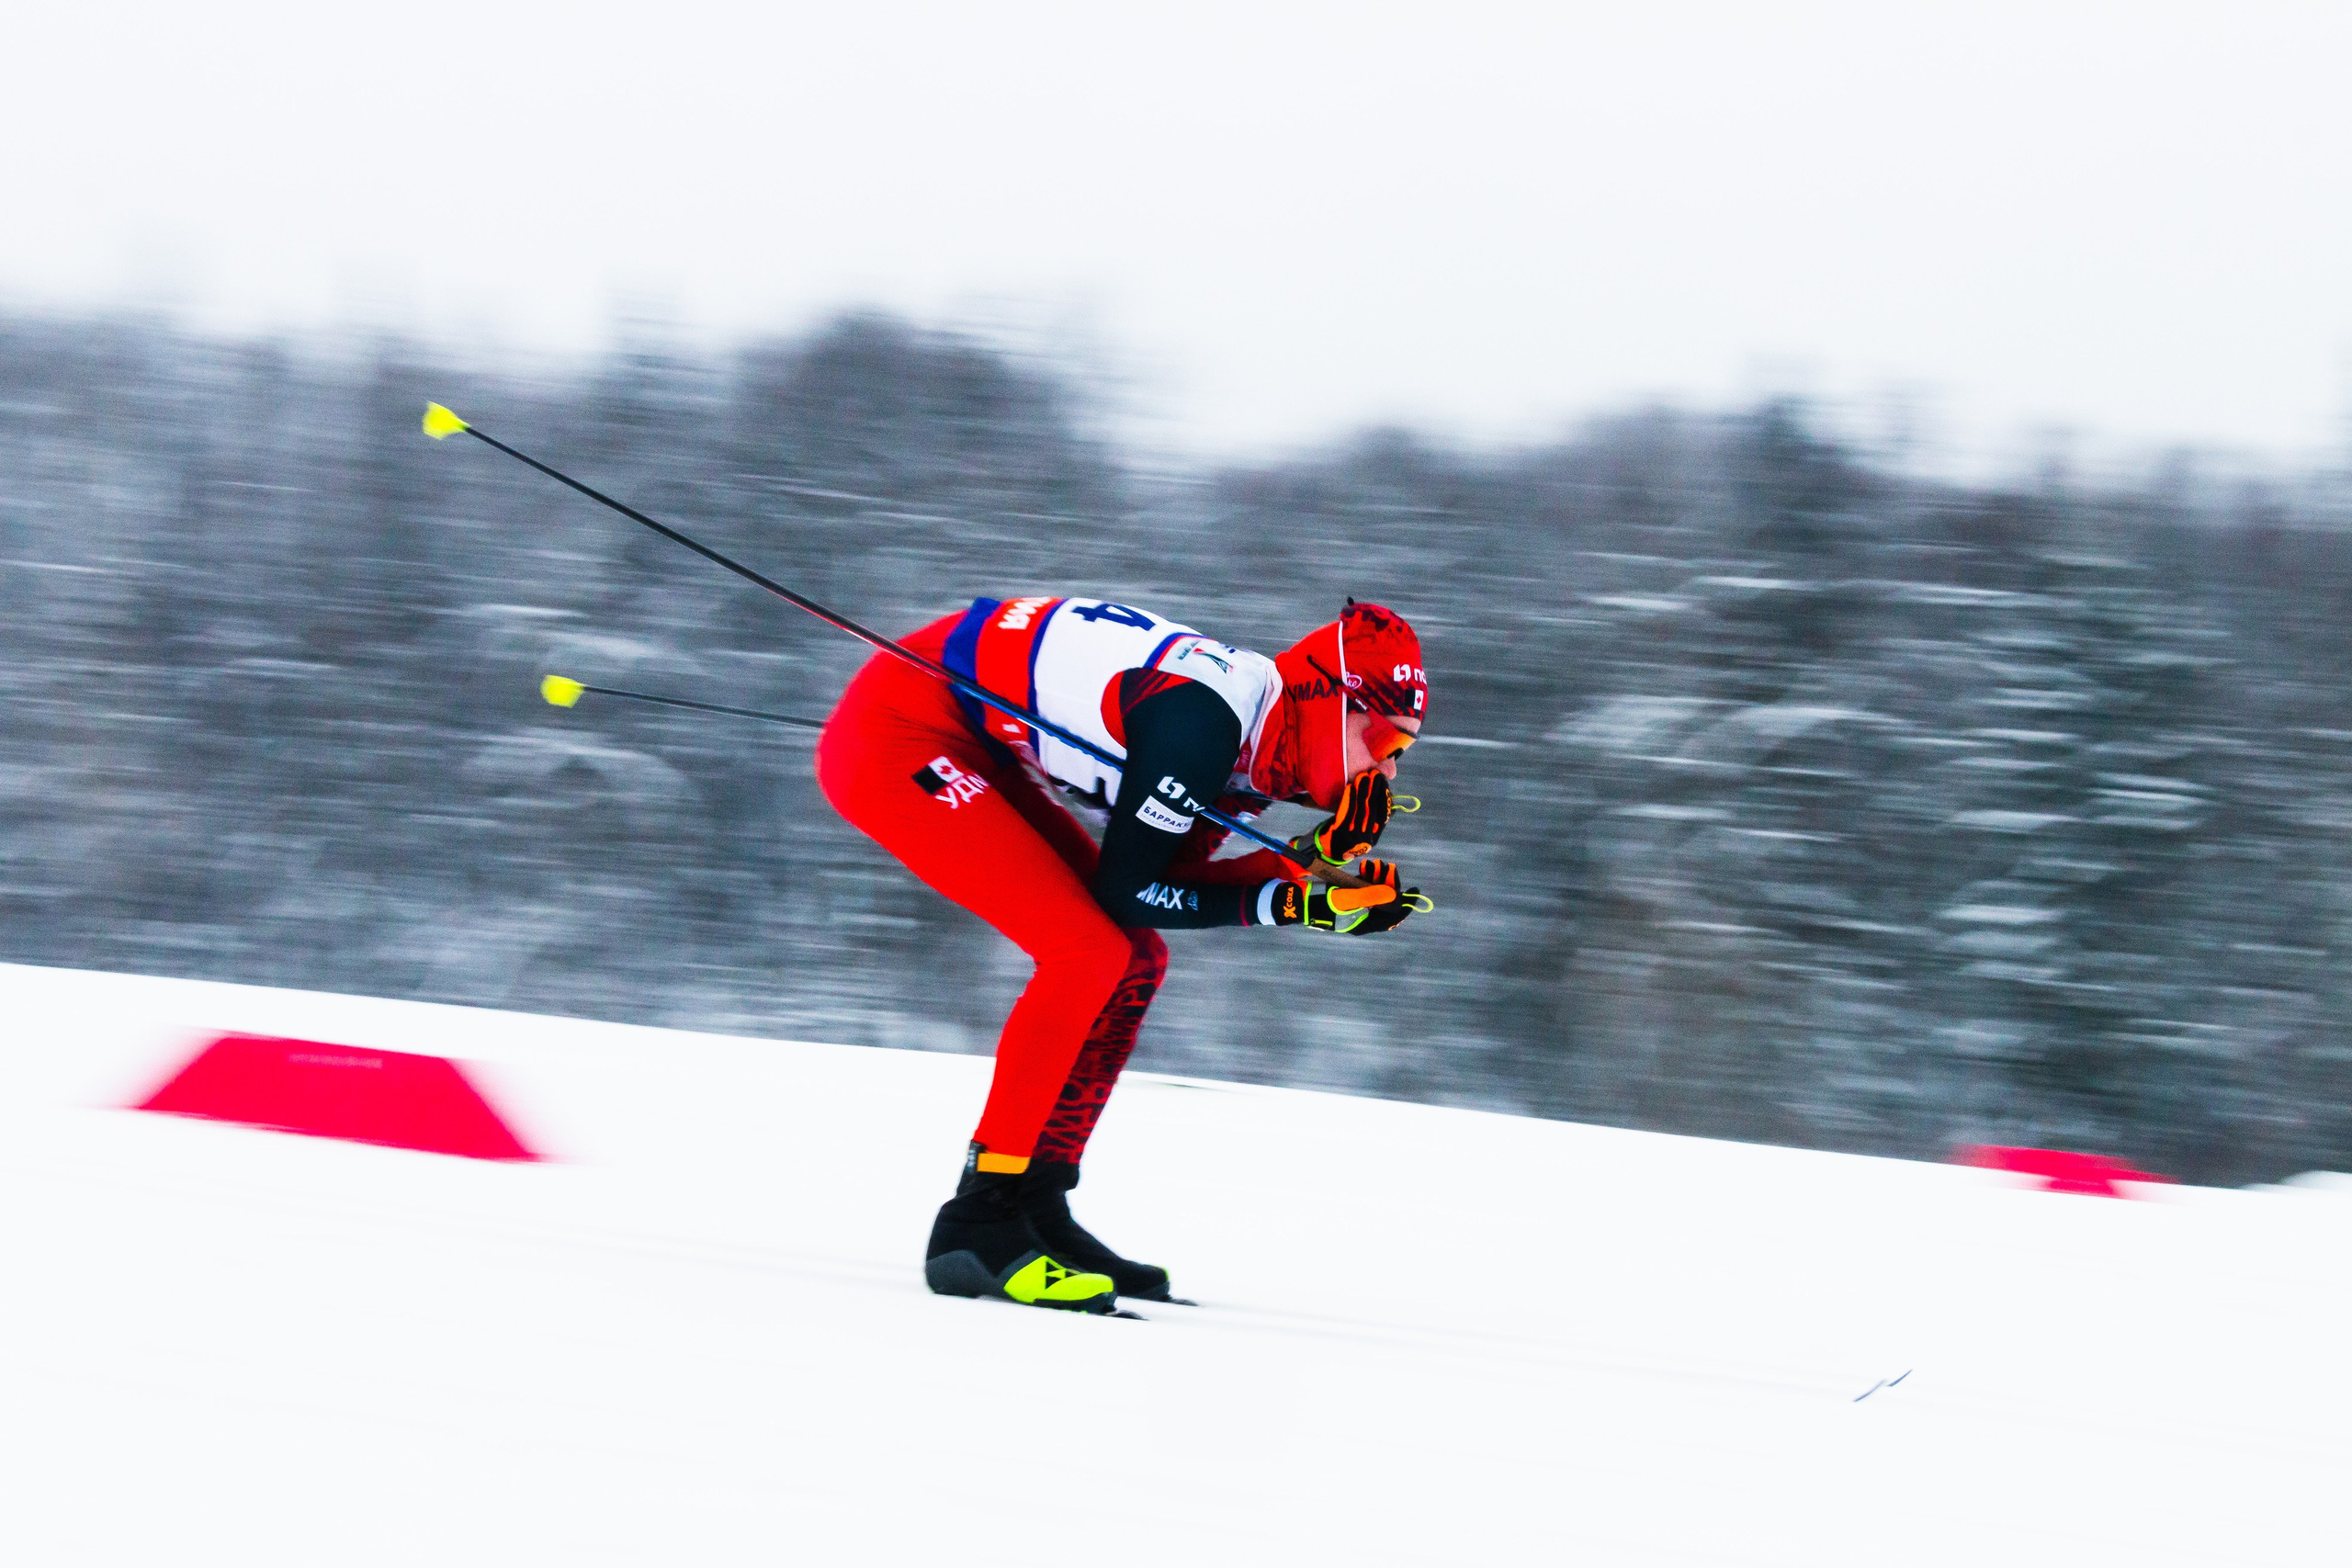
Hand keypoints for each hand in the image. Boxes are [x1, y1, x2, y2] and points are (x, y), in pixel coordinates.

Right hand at [1264, 877, 1400, 934]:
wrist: (1299, 902)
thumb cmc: (1323, 904)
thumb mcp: (1348, 898)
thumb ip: (1372, 895)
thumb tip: (1395, 893)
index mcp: (1365, 924)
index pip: (1393, 917)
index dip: (1406, 904)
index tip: (1415, 891)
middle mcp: (1362, 918)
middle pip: (1385, 902)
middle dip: (1389, 884)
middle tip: (1389, 868)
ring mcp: (1354, 909)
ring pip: (1375, 893)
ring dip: (1378, 878)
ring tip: (1375, 864)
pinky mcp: (1347, 899)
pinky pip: (1364, 889)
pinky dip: (1367, 878)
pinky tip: (1365, 867)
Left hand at [1297, 770, 1391, 865]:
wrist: (1327, 853)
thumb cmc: (1345, 837)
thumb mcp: (1361, 829)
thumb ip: (1371, 816)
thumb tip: (1384, 797)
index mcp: (1374, 836)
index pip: (1384, 814)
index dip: (1384, 796)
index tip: (1384, 782)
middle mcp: (1367, 838)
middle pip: (1373, 809)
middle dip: (1375, 789)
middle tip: (1375, 774)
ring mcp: (1355, 836)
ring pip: (1361, 810)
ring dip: (1363, 791)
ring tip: (1364, 776)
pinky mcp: (1341, 833)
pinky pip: (1347, 813)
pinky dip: (1349, 799)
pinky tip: (1350, 787)